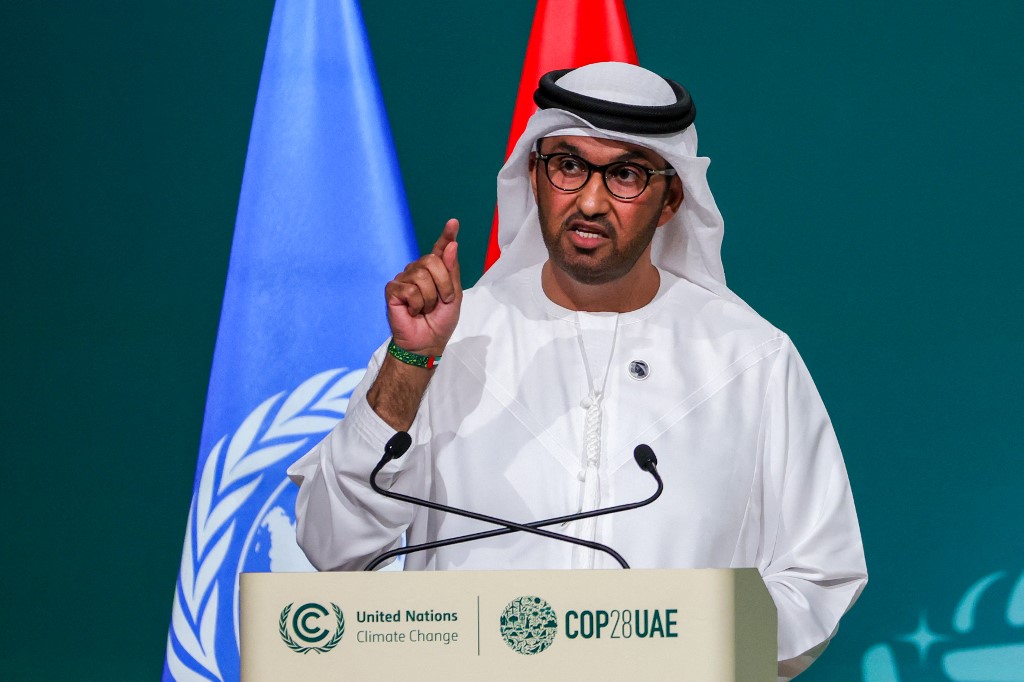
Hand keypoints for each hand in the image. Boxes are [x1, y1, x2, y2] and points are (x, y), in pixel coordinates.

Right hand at [384, 218, 461, 356]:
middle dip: (443, 284)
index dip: (446, 235)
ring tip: (426, 309)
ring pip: (421, 276)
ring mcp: (404, 279)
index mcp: (435, 271)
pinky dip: (416, 304)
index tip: (453, 223)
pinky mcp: (392, 290)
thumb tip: (451, 244)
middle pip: (432, 260)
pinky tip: (413, 311)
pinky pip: (409, 289)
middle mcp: (418, 271)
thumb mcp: (454, 296)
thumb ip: (452, 270)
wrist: (427, 342)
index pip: (440, 249)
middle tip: (442, 301)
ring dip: (430, 298)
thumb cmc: (440, 321)